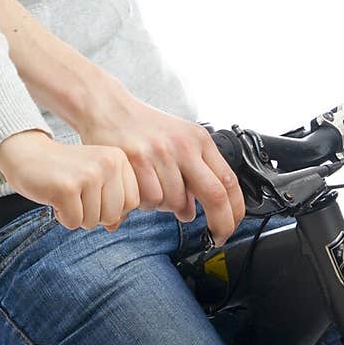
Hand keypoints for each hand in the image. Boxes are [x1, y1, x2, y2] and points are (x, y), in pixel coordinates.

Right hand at [0, 130, 140, 231]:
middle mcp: (108, 163)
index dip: (111, 207)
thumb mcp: (94, 179)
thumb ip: (111, 201)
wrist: (27, 153)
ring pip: (93, 222)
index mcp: (119, 158)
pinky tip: (55, 198)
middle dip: (93, 215)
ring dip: (76, 215)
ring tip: (65, 194)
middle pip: (113, 215)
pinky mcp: (67, 188)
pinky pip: (74, 222)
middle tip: (76, 196)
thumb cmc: (64, 171)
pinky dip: (62, 217)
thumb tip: (114, 226)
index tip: (92, 194)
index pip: (131, 202)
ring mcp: (88, 174)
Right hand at [72, 83, 244, 244]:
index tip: (231, 227)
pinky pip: (151, 200)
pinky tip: (139, 188)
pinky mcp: (137, 161)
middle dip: (220, 223)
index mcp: (199, 139)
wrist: (108, 107)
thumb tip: (192, 212)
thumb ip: (191, 174)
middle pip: (214, 195)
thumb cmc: (143, 128)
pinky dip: (146, 203)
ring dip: (167, 208)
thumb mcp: (178, 141)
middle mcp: (184, 145)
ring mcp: (161, 153)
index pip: (229, 181)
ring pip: (176, 203)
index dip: (235, 211)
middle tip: (215, 237)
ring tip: (154, 189)